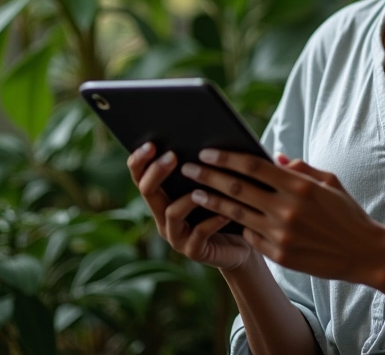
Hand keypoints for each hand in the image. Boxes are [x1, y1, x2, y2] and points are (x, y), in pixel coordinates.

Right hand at [127, 142, 253, 270]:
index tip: (150, 144)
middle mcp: (164, 217)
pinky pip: (199, 234)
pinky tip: (225, 212)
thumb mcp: (215, 182)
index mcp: (164, 197)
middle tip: (172, 155)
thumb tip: (205, 133)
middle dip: (157, 171)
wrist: (244, 242)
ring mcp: (177, 236)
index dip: (140, 161)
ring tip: (201, 185)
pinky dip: (212, 221)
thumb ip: (205, 164)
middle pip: (149, 191)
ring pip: (171, 213)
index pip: (142, 176)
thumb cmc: (229, 204)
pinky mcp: (194, 251)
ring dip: (186, 197)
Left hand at [181, 149, 384, 284]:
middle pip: (238, 188)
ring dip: (212, 201)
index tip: (207, 151)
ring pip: (237, 214)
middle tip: (189, 167)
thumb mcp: (329, 182)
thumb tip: (275, 157)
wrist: (365, 253)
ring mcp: (281, 234)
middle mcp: (287, 209)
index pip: (254, 167)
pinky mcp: (280, 255)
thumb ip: (300, 168)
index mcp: (299, 186)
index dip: (227, 157)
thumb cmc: (347, 212)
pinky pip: (251, 236)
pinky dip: (235, 225)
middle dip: (209, 176)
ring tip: (195, 191)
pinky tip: (219, 216)